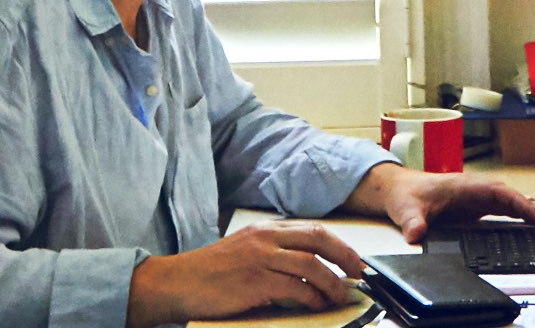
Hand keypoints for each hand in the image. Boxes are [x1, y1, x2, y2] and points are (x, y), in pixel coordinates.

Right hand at [126, 220, 367, 327]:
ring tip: (340, 295)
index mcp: (264, 229)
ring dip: (332, 282)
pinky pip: (295, 287)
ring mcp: (260, 258)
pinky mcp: (255, 281)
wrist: (177, 283)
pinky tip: (316, 305)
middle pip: (318, 239)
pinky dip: (312, 297)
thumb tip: (307, 269)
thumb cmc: (208, 273)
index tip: (353, 260)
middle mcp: (264, 238)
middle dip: (345, 256)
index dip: (338, 244)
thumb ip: (272, 253)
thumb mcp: (243, 252)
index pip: (312, 229)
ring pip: (311, 264)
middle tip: (358, 274)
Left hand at [358, 165, 534, 245]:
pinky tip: (529, 230)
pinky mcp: (474, 208)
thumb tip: (416, 233)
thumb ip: (412, 221)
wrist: (397, 190)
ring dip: (530, 216)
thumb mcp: (407, 208)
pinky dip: (518, 219)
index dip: (525, 206)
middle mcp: (476, 190)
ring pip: (511, 205)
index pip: (503, 195)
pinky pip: (502, 212)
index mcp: (467, 186)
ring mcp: (477, 199)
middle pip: (514, 200)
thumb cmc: (405, 193)